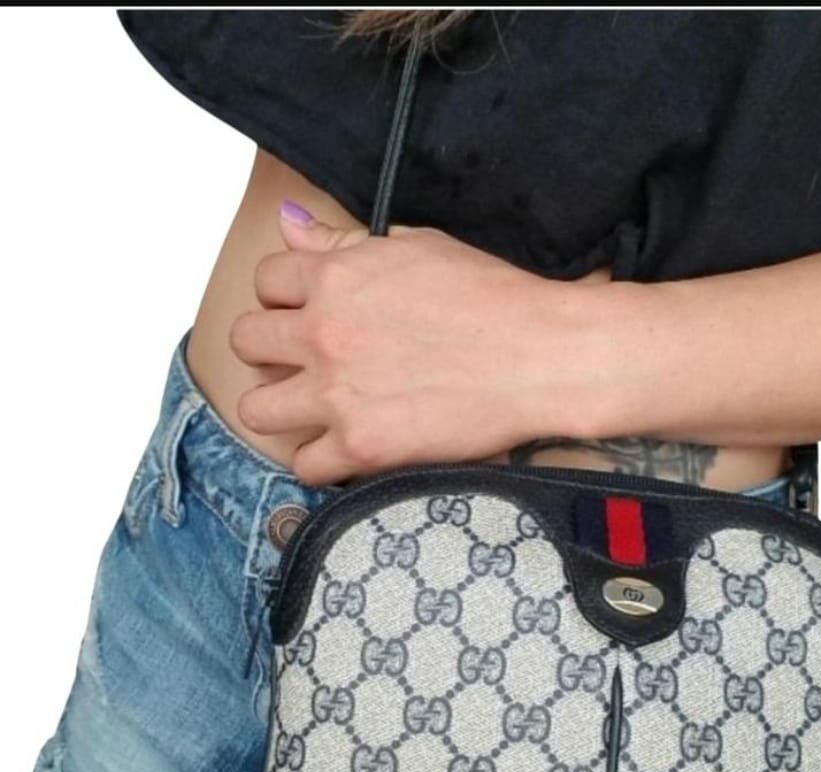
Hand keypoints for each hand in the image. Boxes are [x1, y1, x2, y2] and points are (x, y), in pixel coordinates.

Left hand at [229, 201, 593, 485]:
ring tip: (316, 411)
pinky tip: (349, 449)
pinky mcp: (362, 445)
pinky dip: (323, 460)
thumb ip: (345, 242)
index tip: (307, 315)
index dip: (285, 298)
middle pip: (247, 342)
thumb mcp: (418, 248)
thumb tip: (288, 225)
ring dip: (282, 409)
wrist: (541, 356)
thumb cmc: (494, 299)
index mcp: (337, 276)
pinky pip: (305, 464)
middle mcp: (324, 332)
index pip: (266, 280)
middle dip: (272, 351)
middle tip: (308, 363)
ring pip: (257, 410)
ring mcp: (337, 392)